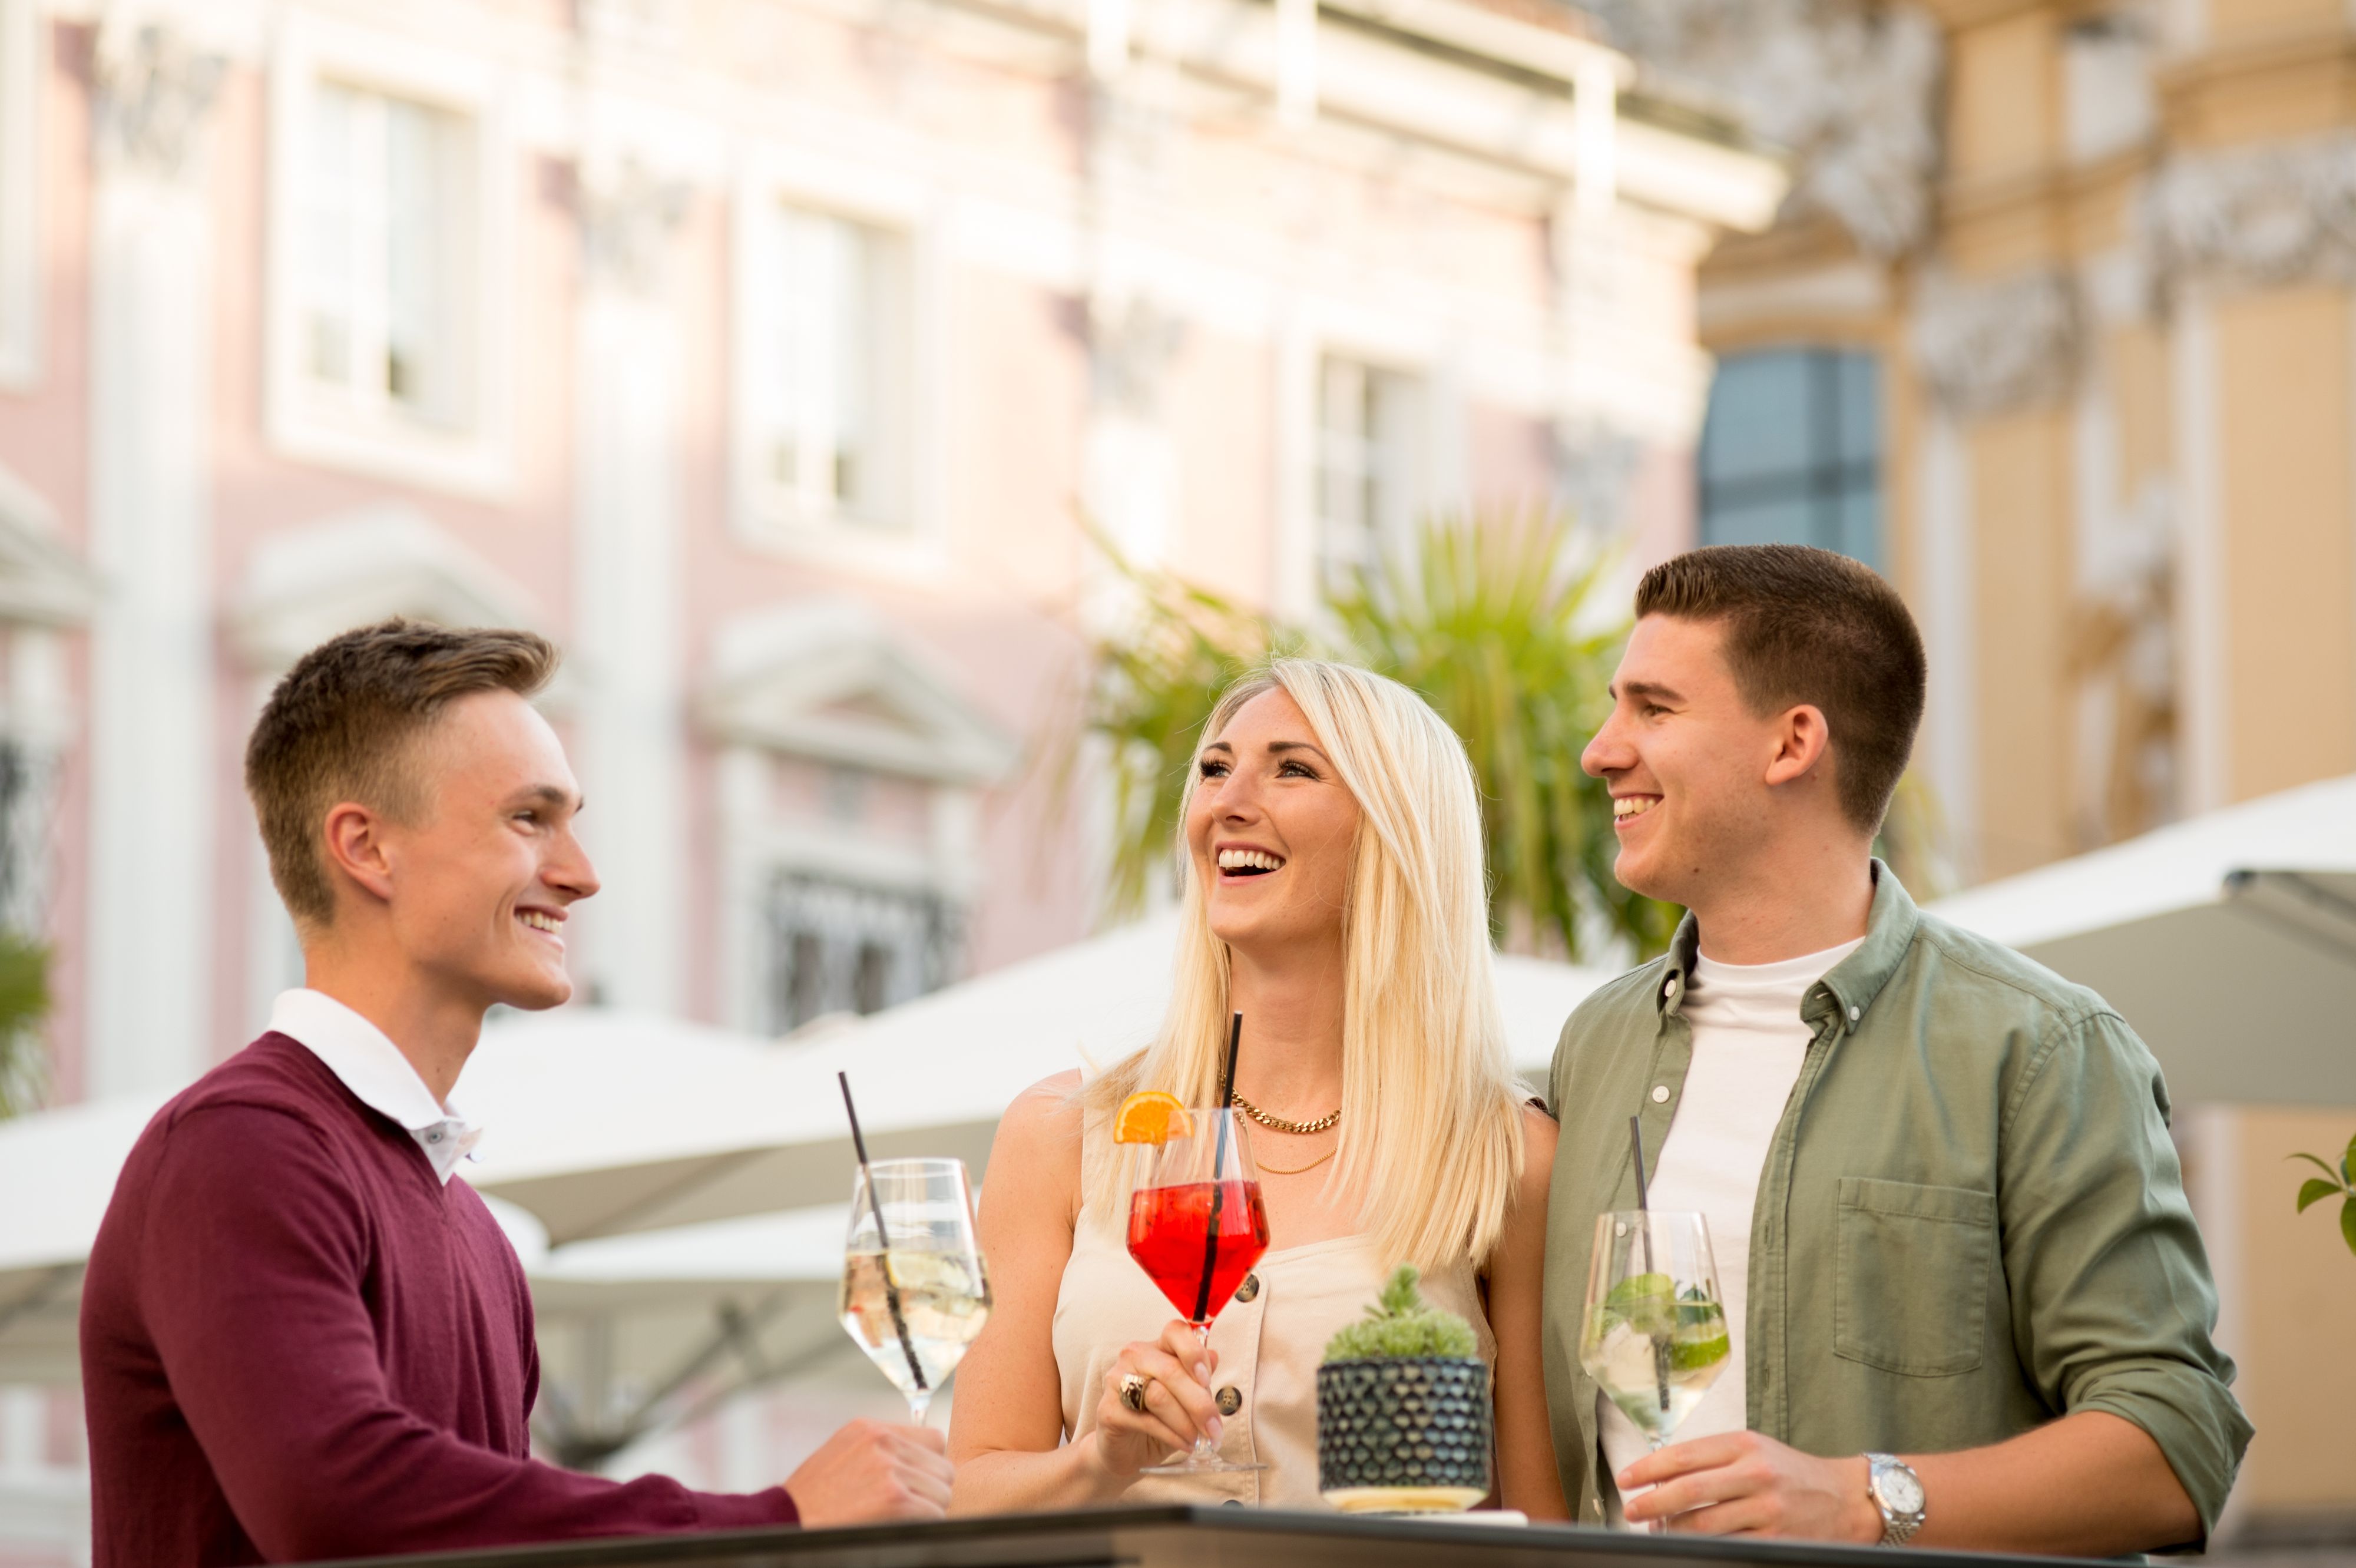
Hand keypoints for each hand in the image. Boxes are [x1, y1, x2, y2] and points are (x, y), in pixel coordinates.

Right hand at [783, 1418, 953, 1526]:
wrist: (786, 1523)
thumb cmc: (812, 1500)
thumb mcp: (842, 1455)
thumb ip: (879, 1450)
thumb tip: (923, 1460)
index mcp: (870, 1429)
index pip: (933, 1439)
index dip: (928, 1466)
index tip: (916, 1483)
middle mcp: (883, 1442)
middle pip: (943, 1467)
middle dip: (931, 1491)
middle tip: (908, 1507)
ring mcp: (890, 1469)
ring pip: (943, 1492)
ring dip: (928, 1510)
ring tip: (897, 1519)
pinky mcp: (895, 1499)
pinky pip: (935, 1514)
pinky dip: (923, 1526)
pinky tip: (896, 1528)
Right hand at [1088, 1319, 1221, 1479]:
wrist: (1127, 1451)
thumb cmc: (1160, 1420)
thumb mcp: (1184, 1399)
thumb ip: (1197, 1379)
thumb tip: (1214, 1356)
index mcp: (1156, 1347)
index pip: (1175, 1332)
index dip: (1194, 1352)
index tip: (1208, 1379)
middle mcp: (1134, 1357)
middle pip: (1171, 1371)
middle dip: (1199, 1404)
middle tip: (1215, 1428)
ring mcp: (1117, 1381)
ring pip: (1159, 1396)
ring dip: (1186, 1423)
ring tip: (1200, 1439)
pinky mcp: (1108, 1409)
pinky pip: (1146, 1421)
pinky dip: (1172, 1436)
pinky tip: (1185, 1445)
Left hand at [1619, 1431, 1879, 1542]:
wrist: (1847, 1498)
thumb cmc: (1792, 1472)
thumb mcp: (1755, 1449)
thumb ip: (1713, 1458)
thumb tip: (1662, 1475)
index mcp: (1745, 1445)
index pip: (1684, 1455)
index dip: (1649, 1468)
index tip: (1627, 1478)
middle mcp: (1756, 1473)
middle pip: (1690, 1490)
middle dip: (1652, 1502)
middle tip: (1632, 1510)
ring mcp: (1767, 1509)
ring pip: (1705, 1524)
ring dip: (1672, 1530)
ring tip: (1655, 1529)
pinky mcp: (1776, 1540)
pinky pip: (1729, 1546)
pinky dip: (1703, 1547)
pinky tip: (1688, 1545)